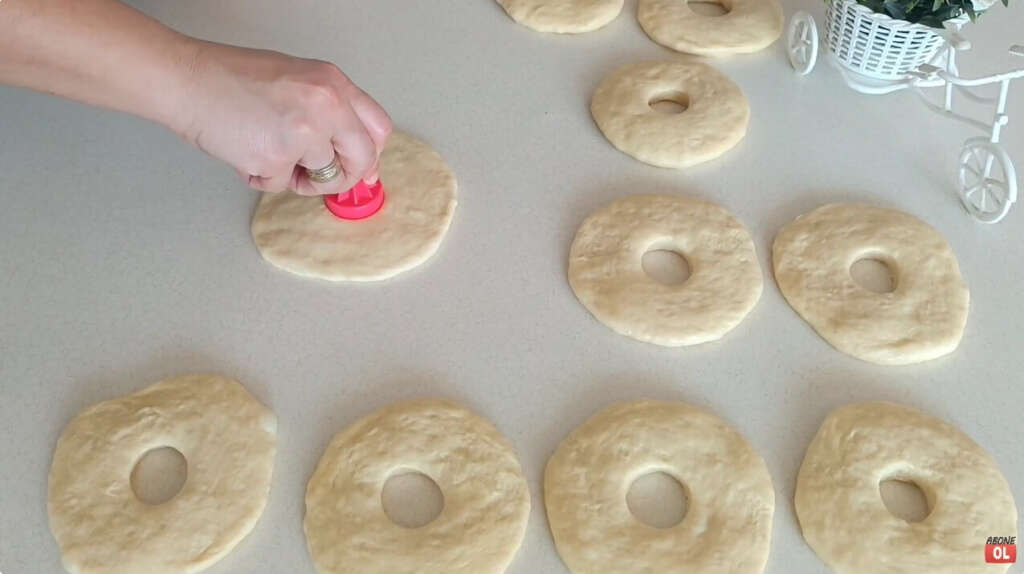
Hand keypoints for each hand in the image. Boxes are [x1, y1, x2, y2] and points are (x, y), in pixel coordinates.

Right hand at [175, 41, 391, 195]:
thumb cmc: (231, 78)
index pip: (378, 127)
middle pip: (363, 158)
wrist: (187, 80)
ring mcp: (304, 132)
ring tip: (265, 148)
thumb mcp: (296, 80)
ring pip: (322, 175)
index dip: (370, 154)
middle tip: (318, 176)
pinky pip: (281, 184)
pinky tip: (245, 150)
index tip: (361, 167)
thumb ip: (329, 112)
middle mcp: (326, 104)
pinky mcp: (277, 157)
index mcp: (332, 83)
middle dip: (344, 176)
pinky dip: (262, 176)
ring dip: (294, 175)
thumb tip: (351, 153)